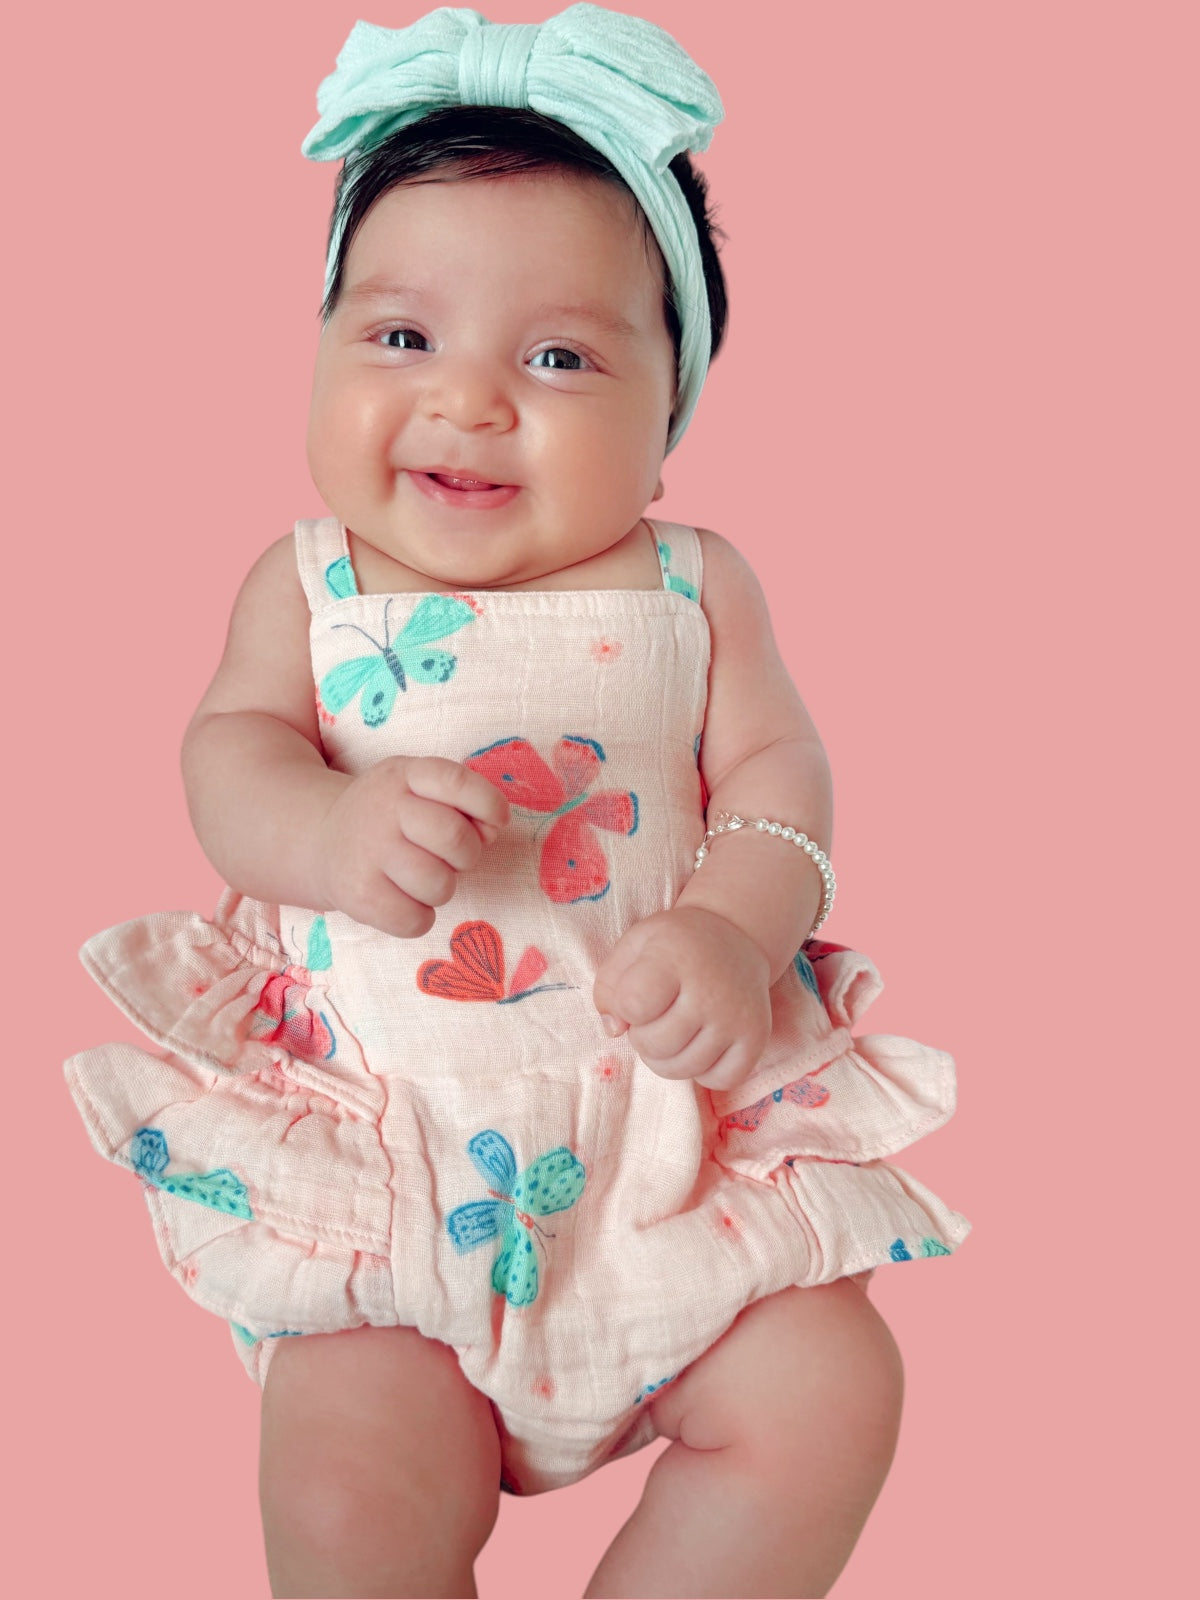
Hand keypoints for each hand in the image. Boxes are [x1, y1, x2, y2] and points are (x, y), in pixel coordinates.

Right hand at [311, 756, 508, 935]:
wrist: (323, 840)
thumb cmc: (392, 817)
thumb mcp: (420, 790)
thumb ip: (462, 804)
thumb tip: (492, 830)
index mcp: (405, 775)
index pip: (454, 781)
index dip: (487, 803)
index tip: (497, 820)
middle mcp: (383, 808)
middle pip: (455, 838)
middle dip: (467, 855)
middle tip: (452, 857)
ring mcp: (367, 852)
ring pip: (439, 885)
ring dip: (442, 888)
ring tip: (420, 877)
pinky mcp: (358, 895)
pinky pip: (416, 920)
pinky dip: (420, 918)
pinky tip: (403, 899)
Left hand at [591, 906, 771, 1090]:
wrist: (737, 938)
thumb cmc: (676, 946)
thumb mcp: (634, 946)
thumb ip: (609, 987)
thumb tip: (614, 1031)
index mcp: (677, 958)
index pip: (634, 1005)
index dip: (625, 1007)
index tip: (637, 992)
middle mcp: (712, 990)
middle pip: (655, 1045)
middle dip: (643, 1036)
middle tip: (656, 1016)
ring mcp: (737, 1017)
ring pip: (683, 1069)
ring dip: (667, 1057)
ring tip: (674, 1029)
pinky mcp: (756, 1039)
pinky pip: (719, 1081)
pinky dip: (703, 1071)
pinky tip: (701, 1042)